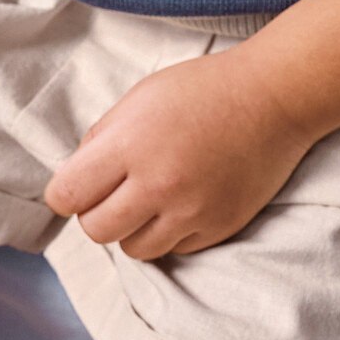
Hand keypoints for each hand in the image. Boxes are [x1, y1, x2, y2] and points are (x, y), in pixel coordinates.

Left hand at [44, 53, 317, 260]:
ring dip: (133, 229)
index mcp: (130, 144)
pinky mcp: (219, 227)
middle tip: (114, 193)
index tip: (77, 186)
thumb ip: (102, 139)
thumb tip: (76, 179)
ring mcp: (192, 210)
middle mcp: (158, 183)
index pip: (67, 196)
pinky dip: (170, 233)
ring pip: (133, 249)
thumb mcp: (140, 98)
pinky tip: (181, 203)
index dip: (66, 193)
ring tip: (149, 200)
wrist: (274, 97)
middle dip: (96, 214)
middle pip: (96, 231)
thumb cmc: (203, 89)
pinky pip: (175, 250)